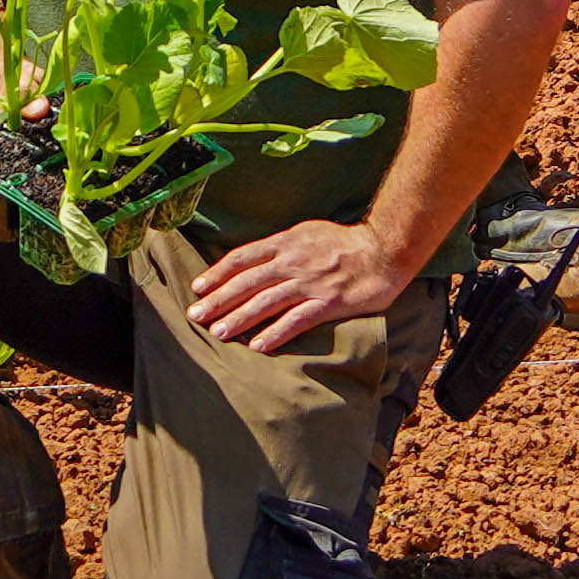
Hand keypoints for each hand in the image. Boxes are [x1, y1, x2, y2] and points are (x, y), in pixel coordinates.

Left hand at [188, 214, 411, 351]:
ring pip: (266, 302)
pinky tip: (258, 346)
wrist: (382, 249)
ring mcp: (309, 283)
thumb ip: (281, 247)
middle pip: (247, 282)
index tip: (197, 287)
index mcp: (285, 242)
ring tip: (218, 332)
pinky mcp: (327, 303)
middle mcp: (292, 261)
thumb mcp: (306, 232)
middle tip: (195, 316)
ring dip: (239, 318)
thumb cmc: (344, 242)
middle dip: (218, 299)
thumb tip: (254, 260)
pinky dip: (275, 333)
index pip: (242, 258)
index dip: (217, 273)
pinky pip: (296, 320)